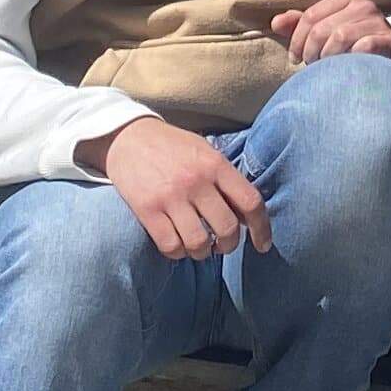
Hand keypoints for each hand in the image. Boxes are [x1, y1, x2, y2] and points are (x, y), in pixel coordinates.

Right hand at [85, 116, 268, 261]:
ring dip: (203, 252)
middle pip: (227, 228)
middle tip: (222, 246)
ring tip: (200, 247)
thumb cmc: (173, 147)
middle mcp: (196, 181)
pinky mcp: (147, 210)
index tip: (263, 246)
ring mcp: (171, 197)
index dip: (262, 229)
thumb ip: (225, 180)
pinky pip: (170, 246)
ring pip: (199, 243)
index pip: (250, 202)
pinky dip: (178, 253)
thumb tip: (245, 217)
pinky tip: (178, 244)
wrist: (128, 138)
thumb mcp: (205, 152)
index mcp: (216, 164)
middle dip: (229, 245)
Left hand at [272, 0, 390, 62]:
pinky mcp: (390, 41)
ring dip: (327, 57)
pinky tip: (347, 68)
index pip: (311, 15)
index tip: (295, 59)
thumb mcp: (327, 31)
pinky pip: (362, 47)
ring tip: (327, 68)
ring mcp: (379, 22)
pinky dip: (350, 60)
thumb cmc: (354, 45)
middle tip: (311, 65)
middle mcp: (365, 4)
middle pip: (322, 28)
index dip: (297, 39)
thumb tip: (275, 23)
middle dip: (310, 51)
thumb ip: (301, 25)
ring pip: (339, 37)